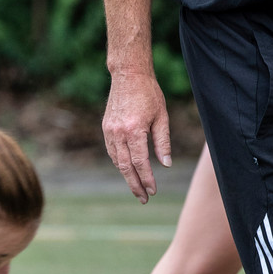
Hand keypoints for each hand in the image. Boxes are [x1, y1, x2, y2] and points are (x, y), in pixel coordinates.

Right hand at [103, 70, 171, 202]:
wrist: (128, 75)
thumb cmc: (149, 94)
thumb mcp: (162, 117)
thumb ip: (162, 142)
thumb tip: (166, 165)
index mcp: (134, 130)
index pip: (140, 163)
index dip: (147, 179)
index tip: (153, 191)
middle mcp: (118, 133)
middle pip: (125, 167)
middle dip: (135, 185)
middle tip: (144, 198)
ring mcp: (109, 131)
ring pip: (116, 161)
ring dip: (126, 176)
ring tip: (137, 187)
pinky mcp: (106, 127)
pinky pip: (112, 151)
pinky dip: (119, 163)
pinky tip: (127, 169)